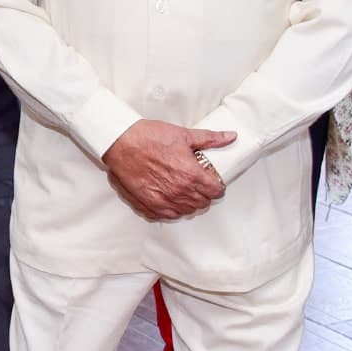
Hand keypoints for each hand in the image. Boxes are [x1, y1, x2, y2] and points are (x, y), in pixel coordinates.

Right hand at [101, 120, 235, 221]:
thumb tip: (229, 137)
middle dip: (204, 194)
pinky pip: (168, 215)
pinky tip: (170, 198)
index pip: (216, 191)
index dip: (217, 186)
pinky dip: (172, 209)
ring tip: (184, 189)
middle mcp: (179, 192)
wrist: (121, 143)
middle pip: (203, 203)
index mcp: (191, 175)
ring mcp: (164, 201)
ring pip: (187, 210)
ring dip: (189, 202)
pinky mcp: (149, 205)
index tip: (213, 181)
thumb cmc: (148, 138)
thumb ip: (210, 139)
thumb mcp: (184, 135)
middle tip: (198, 183)